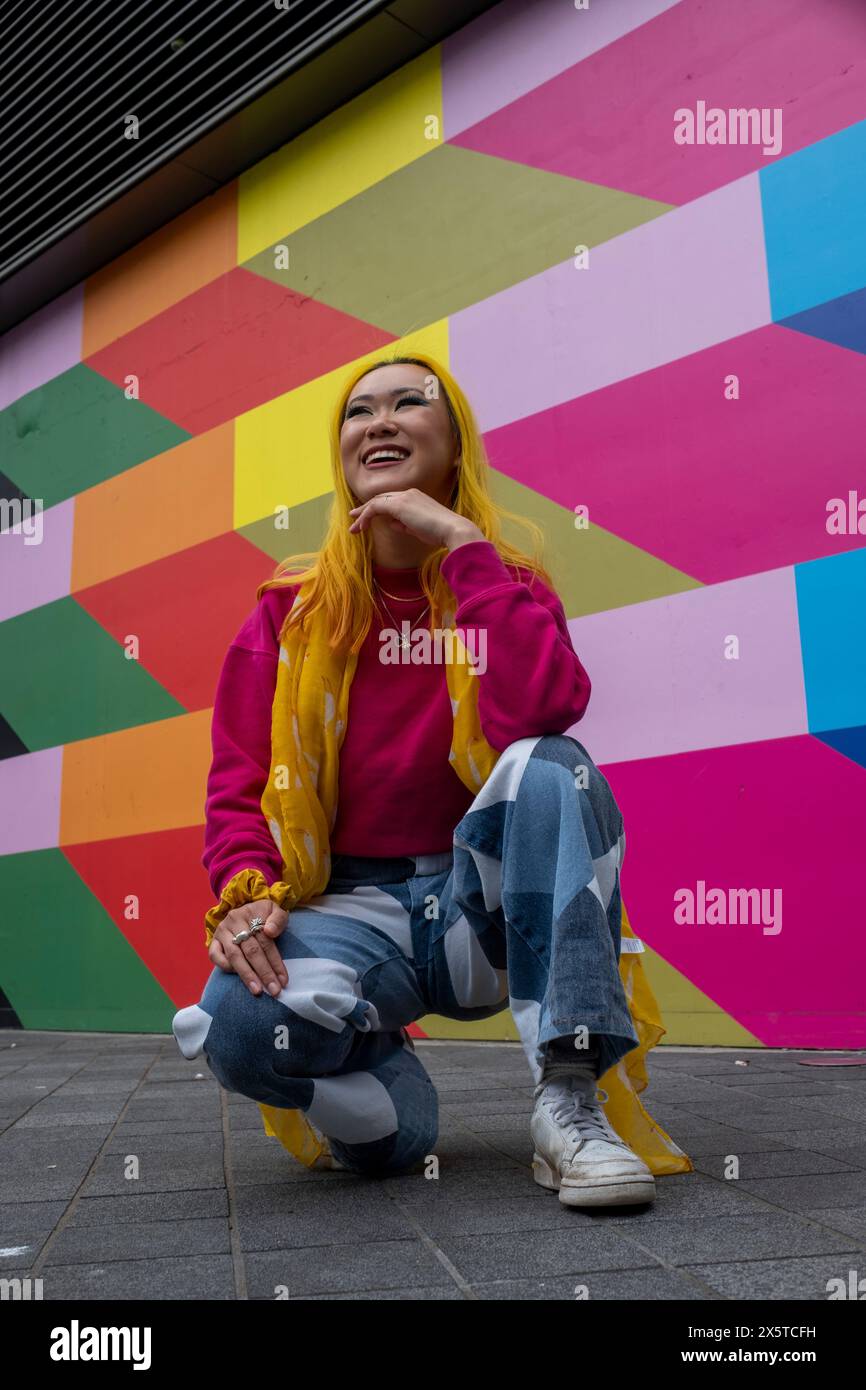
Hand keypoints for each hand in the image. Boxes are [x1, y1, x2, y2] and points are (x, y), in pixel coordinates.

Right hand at [209, 900, 289, 996]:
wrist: (247, 912)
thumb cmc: (265, 916)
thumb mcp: (276, 912)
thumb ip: (278, 920)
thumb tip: (269, 931)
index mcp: (251, 912)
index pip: (265, 941)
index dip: (275, 962)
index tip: (283, 980)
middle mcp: (234, 920)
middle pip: (251, 950)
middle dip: (264, 972)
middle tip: (274, 990)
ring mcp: (222, 931)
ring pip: (234, 956)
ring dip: (247, 975)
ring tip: (257, 990)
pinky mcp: (213, 941)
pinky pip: (215, 956)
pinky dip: (226, 967)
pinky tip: (239, 977)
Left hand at [348, 488, 481, 550]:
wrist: (452, 530)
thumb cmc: (440, 532)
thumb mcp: (420, 528)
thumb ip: (405, 524)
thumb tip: (392, 523)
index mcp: (415, 497)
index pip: (391, 500)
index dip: (377, 509)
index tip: (367, 520)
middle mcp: (408, 493)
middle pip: (380, 499)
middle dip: (365, 510)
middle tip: (353, 518)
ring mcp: (403, 497)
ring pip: (375, 502)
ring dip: (363, 515)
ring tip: (354, 529)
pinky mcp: (399, 505)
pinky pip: (375, 507)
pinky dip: (366, 516)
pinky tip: (361, 527)